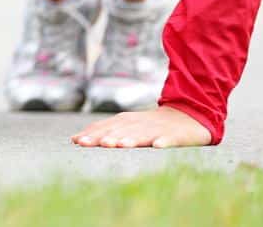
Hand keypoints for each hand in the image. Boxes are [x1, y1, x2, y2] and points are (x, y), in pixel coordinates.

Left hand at [71, 106, 211, 148]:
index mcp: (125, 121)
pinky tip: (157, 145)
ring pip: (142, 134)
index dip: (91, 134)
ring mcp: (157, 129)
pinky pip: (170, 139)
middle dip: (104, 137)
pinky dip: (163, 142)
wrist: (187, 117)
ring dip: (130, 139)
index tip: (77, 141)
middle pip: (120, 130)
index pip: (105, 127)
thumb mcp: (126, 127)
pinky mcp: (176, 136)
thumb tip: (74, 139)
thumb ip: (103, 132)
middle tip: (89, 144)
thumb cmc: (150, 125)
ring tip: (119, 145)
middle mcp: (138, 124)